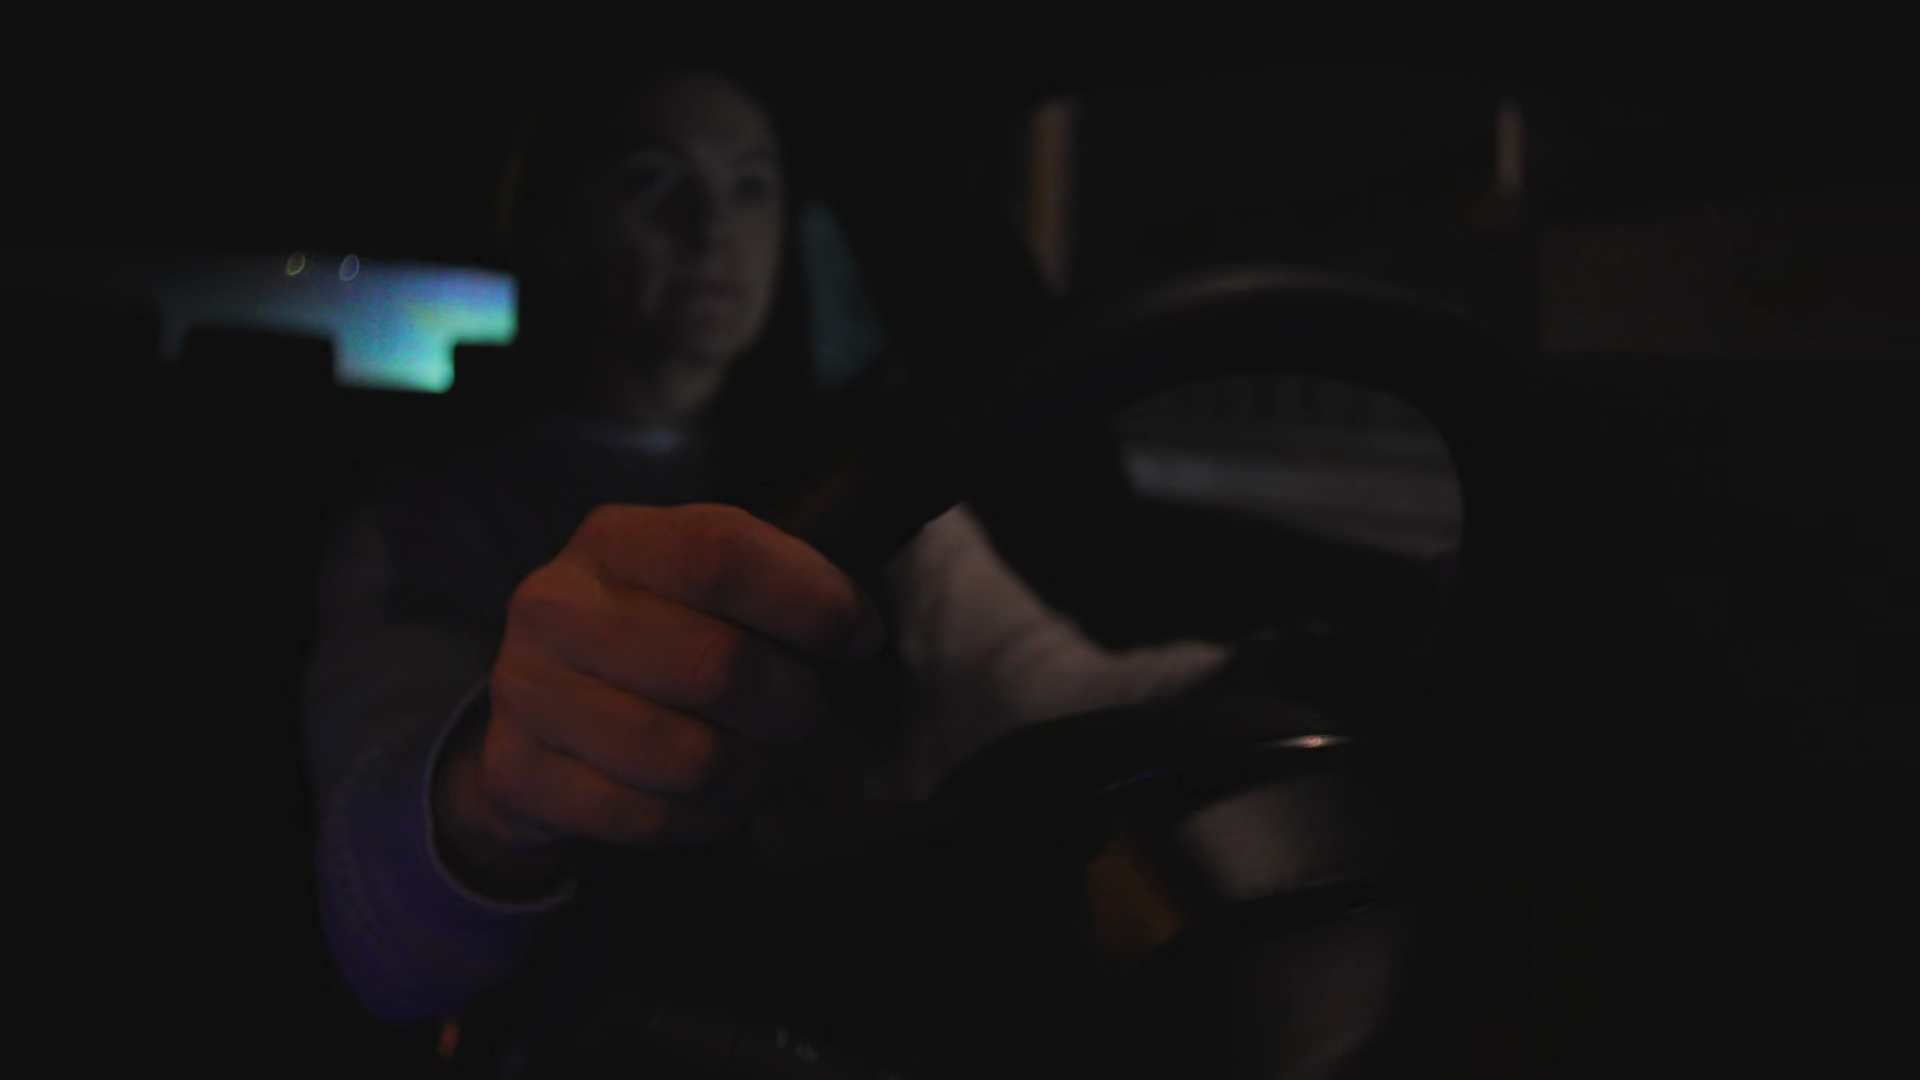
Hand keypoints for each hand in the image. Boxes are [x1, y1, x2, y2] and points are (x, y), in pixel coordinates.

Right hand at [433, 504, 885, 895]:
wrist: (535, 716)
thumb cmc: (649, 641)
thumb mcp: (697, 586)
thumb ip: (770, 586)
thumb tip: (856, 629)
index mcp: (614, 540)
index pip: (721, 554)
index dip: (809, 601)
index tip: (856, 638)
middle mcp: (557, 606)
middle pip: (720, 665)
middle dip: (791, 704)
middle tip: (800, 714)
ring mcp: (527, 692)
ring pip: (692, 758)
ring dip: (749, 772)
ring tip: (751, 760)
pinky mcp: (521, 776)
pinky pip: (652, 817)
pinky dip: (706, 820)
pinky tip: (709, 800)